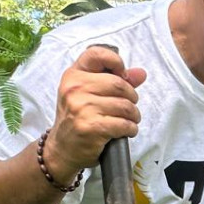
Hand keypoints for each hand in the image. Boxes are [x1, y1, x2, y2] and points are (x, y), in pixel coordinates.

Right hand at [44, 46, 146, 179]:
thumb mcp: (88, 95)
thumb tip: (141, 73)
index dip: (116, 62)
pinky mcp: (91, 127)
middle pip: (119, 84)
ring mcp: (82, 108)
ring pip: (125, 106)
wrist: (62, 149)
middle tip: (129, 107)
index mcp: (73, 76)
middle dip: (132, 97)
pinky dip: (131, 129)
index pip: (96, 54)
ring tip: (129, 120)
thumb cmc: (77, 119)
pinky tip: (125, 131)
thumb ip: (115, 81)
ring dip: (134, 116)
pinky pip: (124, 124)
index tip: (123, 75)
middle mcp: (75, 89)